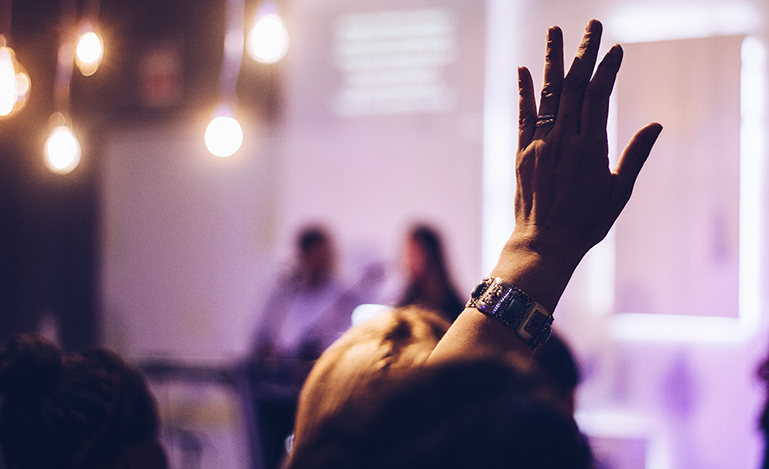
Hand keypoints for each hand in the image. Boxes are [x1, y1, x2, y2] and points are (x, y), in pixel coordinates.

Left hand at [513, 20, 661, 266]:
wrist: (544, 244)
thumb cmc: (586, 223)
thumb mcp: (618, 192)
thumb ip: (635, 156)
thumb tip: (655, 125)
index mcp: (590, 148)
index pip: (599, 96)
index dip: (607, 69)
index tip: (615, 49)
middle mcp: (563, 140)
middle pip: (574, 86)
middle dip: (583, 53)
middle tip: (591, 25)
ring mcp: (540, 144)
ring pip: (548, 94)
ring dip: (552, 60)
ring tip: (555, 32)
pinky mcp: (522, 154)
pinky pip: (523, 116)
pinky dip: (524, 92)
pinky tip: (523, 70)